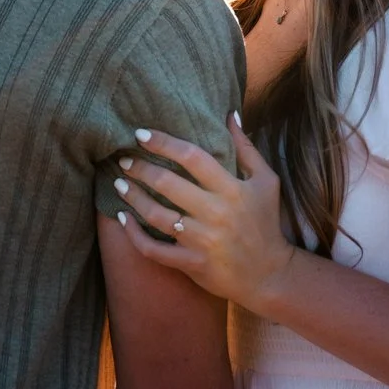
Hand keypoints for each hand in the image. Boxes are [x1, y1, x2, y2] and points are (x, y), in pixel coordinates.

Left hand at [111, 117, 301, 312]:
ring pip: (156, 215)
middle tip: (123, 159)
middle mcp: (216, 213)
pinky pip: (153, 249)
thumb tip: (230, 114)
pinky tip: (123, 218)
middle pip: (168, 184)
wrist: (269, 274)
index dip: (164, 143)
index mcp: (233, 190)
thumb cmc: (265, 223)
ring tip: (119, 183)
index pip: (192, 157)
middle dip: (141, 168)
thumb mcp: (265, 181)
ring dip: (133, 196)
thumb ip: (246, 147)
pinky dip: (134, 234)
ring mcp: (202, 241)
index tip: (141, 134)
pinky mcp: (191, 263)